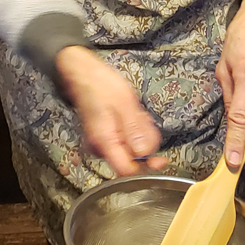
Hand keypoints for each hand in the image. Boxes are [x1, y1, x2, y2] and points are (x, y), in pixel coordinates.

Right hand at [55, 46, 166, 174]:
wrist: (83, 74)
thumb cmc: (101, 85)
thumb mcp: (123, 103)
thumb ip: (134, 129)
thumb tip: (144, 153)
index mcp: (105, 141)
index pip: (126, 170)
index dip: (146, 167)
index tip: (161, 159)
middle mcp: (102, 146)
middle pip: (131, 161)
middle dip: (146, 145)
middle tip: (145, 121)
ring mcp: (104, 142)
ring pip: (131, 149)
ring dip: (141, 135)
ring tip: (137, 114)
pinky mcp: (107, 136)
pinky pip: (126, 140)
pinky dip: (135, 130)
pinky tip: (133, 115)